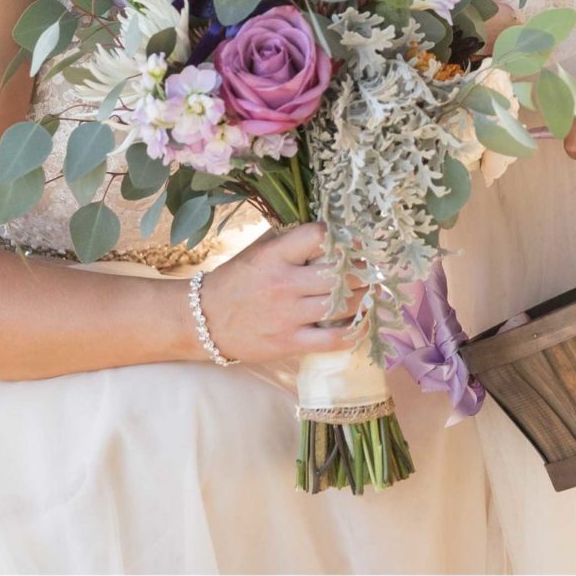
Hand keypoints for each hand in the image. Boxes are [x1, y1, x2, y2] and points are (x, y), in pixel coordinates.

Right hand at [193, 222, 369, 362]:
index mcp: (274, 255)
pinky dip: (355, 331)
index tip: (353, 242)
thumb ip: (290, 241)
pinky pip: (334, 339)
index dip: (342, 237)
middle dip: (363, 270)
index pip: (319, 236)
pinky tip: (363, 323)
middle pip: (339, 272)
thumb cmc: (236, 280)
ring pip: (342, 304)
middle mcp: (283, 283)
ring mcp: (288, 315)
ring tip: (370, 292)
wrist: (204, 320)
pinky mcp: (290, 343)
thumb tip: (330, 233)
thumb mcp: (258, 251)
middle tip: (371, 269)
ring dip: (364, 297)